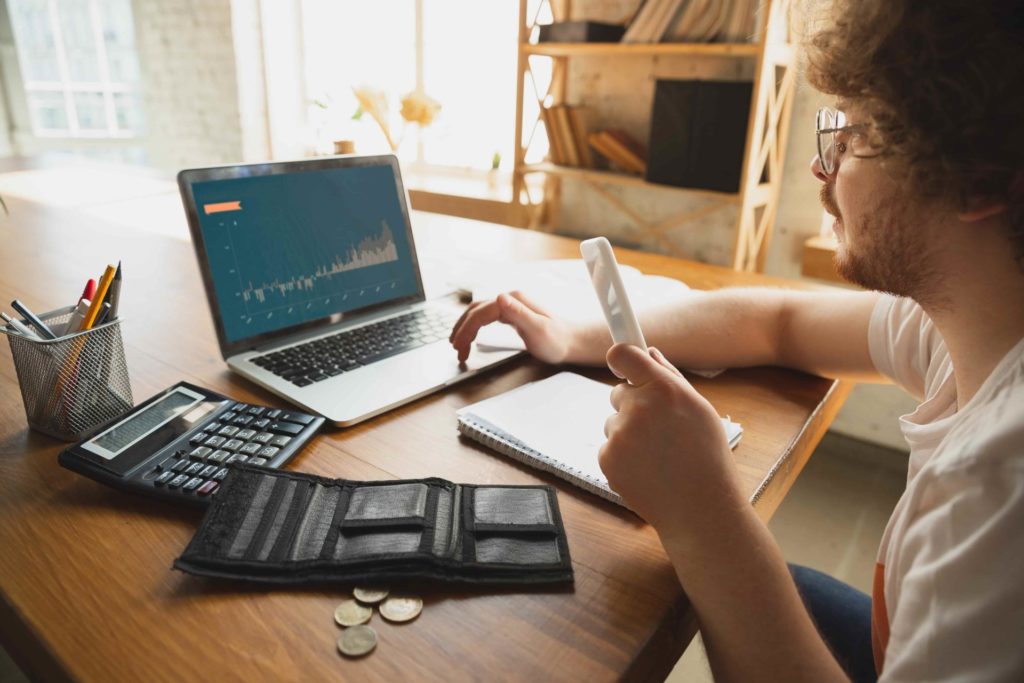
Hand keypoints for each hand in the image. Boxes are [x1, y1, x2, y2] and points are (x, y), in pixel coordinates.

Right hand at [449, 290, 573, 363]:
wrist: (572, 343)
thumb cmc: (558, 340)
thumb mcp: (538, 329)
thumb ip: (518, 313)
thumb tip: (499, 297)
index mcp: (514, 301)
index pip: (481, 312)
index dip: (467, 329)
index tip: (460, 347)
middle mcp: (511, 300)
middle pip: (476, 310)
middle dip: (461, 328)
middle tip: (455, 348)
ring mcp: (511, 306)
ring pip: (479, 313)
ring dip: (465, 327)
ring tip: (458, 345)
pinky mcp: (512, 315)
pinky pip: (486, 318)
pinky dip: (475, 328)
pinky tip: (471, 337)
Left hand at [599, 344, 743, 538]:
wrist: (700, 510)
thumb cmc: (707, 459)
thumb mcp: (700, 410)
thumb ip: (671, 377)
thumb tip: (650, 353)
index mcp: (664, 389)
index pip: (623, 354)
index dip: (620, 358)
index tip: (622, 364)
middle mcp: (638, 407)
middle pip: (618, 392)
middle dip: (633, 405)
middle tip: (659, 429)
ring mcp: (619, 434)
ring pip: (613, 422)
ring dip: (629, 433)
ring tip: (658, 455)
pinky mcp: (607, 459)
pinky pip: (609, 447)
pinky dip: (622, 457)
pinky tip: (647, 469)